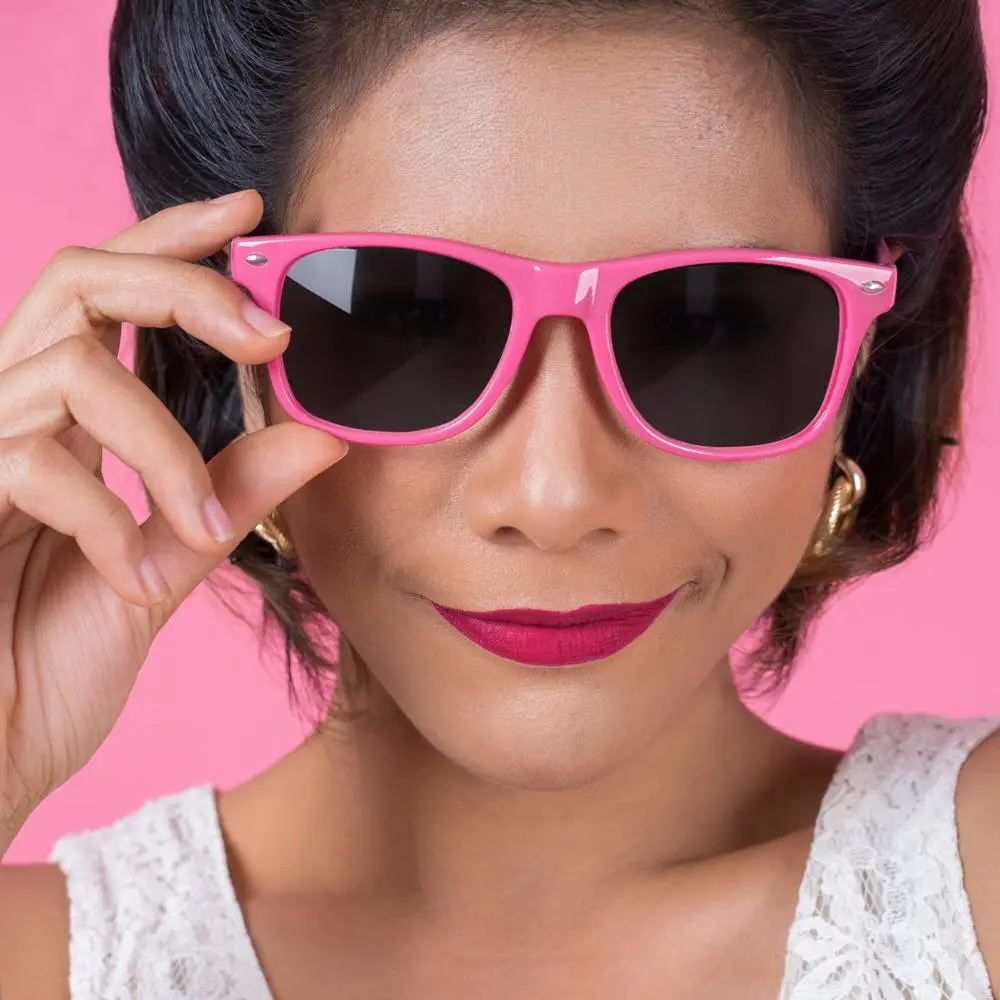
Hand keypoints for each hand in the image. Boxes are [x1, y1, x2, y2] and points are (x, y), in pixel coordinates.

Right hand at [0, 190, 345, 847]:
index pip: (109, 290)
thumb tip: (321, 435)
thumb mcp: (166, 564)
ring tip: (202, 532)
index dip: (173, 239)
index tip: (251, 214)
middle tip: (270, 336)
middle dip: (184, 288)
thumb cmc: (49, 661)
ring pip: (75, 373)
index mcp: (62, 419)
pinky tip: (131, 576)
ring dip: (164, 451)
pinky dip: (108, 520)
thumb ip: (229, 495)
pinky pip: (32, 462)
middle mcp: (8, 410)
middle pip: (80, 278)